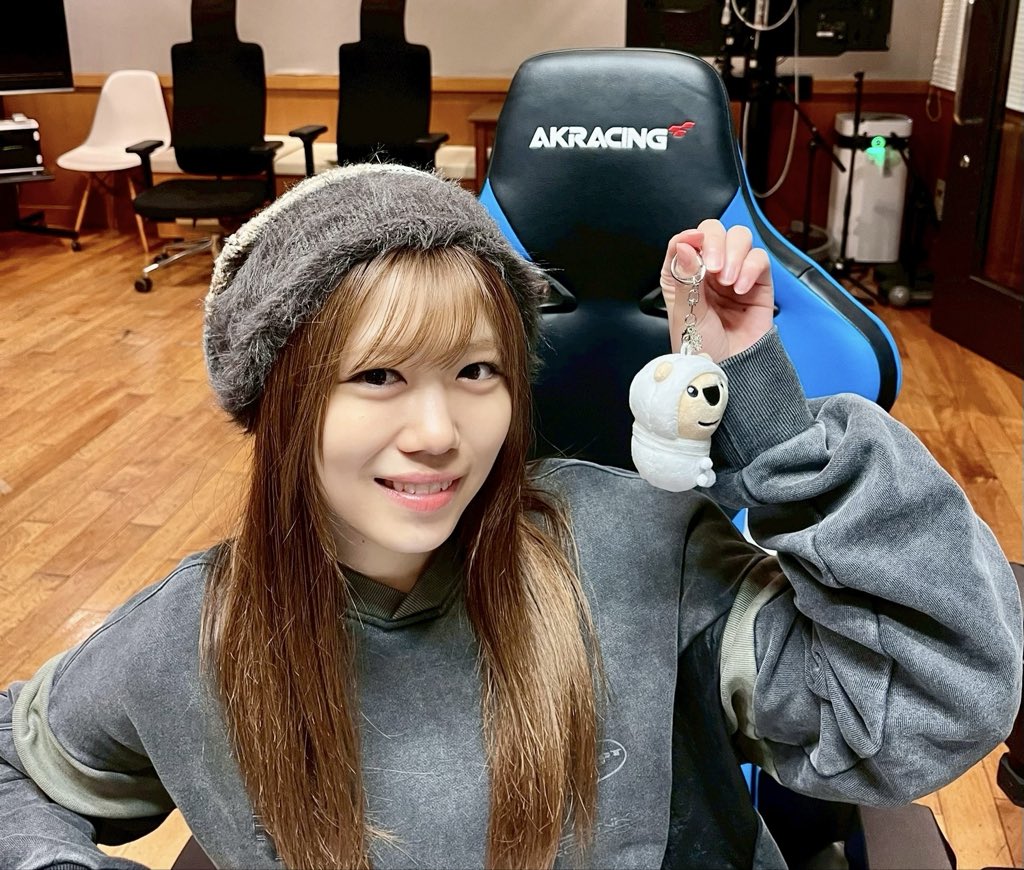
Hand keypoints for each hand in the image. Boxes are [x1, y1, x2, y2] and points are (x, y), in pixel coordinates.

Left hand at [660, 220, 773, 361]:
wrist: (730, 370)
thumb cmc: (702, 348)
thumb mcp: (685, 315)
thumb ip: (684, 278)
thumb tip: (684, 246)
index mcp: (683, 275)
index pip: (685, 241)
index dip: (689, 237)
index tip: (694, 242)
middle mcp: (707, 270)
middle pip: (714, 231)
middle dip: (715, 243)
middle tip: (713, 267)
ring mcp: (733, 273)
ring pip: (739, 238)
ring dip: (734, 254)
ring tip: (728, 282)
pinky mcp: (758, 282)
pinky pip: (759, 258)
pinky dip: (751, 268)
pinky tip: (741, 289)